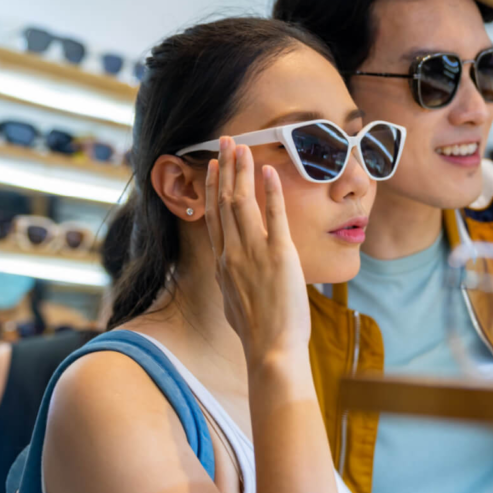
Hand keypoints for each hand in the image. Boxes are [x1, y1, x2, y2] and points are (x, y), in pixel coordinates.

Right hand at [204, 137, 310, 369]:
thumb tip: (229, 275)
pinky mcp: (279, 255)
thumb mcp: (234, 304)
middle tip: (226, 142)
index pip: (214, 218)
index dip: (213, 189)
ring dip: (242, 171)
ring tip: (242, 147)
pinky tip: (269, 172)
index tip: (214, 168)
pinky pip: (274, 216)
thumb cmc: (258, 334)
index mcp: (223, 264)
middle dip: (225, 168)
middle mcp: (232, 254)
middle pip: (224, 202)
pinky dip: (270, 191)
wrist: (271, 350)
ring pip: (242, 203)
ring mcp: (254, 253)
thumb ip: (231, 282)